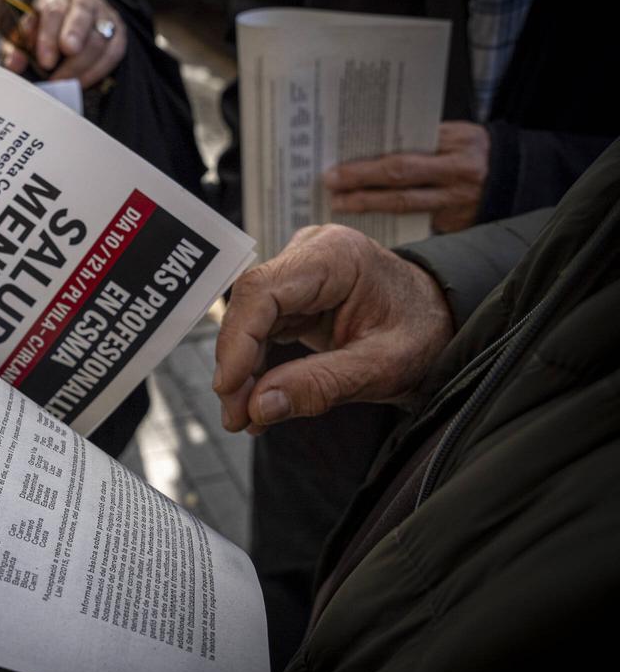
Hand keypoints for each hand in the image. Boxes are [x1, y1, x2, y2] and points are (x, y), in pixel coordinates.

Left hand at [1, 0, 125, 87]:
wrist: (73, 23)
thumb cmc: (45, 31)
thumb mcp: (26, 35)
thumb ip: (17, 47)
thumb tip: (14, 64)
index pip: (54, 10)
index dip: (48, 37)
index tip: (44, 61)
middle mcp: (84, 1)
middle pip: (81, 17)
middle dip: (72, 43)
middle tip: (61, 70)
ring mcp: (104, 17)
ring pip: (99, 38)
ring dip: (81, 66)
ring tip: (65, 83)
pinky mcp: (118, 34)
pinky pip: (113, 53)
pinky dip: (97, 71)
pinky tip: (82, 82)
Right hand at [212, 225, 452, 432]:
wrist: (443, 324)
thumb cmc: (424, 334)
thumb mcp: (382, 367)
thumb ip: (320, 385)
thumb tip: (258, 407)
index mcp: (335, 256)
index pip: (263, 290)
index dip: (237, 340)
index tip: (228, 387)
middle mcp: (310, 254)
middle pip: (251, 305)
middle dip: (238, 363)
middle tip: (236, 416)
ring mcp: (300, 273)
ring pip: (250, 320)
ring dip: (243, 370)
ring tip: (245, 417)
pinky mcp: (295, 296)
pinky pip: (262, 329)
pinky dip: (257, 366)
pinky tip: (257, 401)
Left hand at [324, 122, 489, 232]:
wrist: (519, 177)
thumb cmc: (471, 151)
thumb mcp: (455, 135)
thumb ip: (420, 140)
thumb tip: (366, 146)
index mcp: (459, 141)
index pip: (406, 151)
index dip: (369, 161)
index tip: (337, 163)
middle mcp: (460, 171)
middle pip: (401, 177)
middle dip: (361, 181)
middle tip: (330, 182)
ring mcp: (458, 201)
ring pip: (405, 205)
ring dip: (367, 204)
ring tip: (339, 202)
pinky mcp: (456, 223)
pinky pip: (416, 221)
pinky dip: (387, 219)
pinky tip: (363, 217)